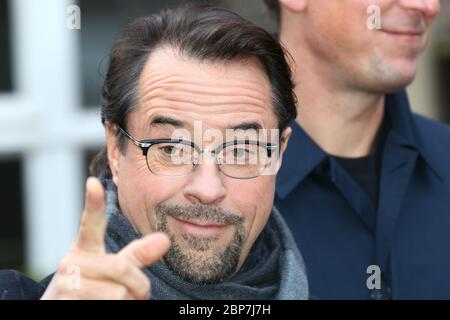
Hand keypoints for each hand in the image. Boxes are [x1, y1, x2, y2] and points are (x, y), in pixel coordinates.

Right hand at [41, 177, 170, 299]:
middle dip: (138, 286)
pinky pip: (109, 306)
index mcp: (84, 250)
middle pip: (122, 268)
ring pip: (118, 293)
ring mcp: (66, 283)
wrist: (63, 311)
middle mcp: (71, 263)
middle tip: (136, 294)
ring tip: (115, 303)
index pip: (90, 224)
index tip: (93, 182)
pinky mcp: (66, 301)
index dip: (93, 204)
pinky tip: (104, 308)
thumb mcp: (113, 271)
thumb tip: (165, 240)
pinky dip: (120, 310)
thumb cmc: (93, 292)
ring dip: (129, 302)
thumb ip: (137, 255)